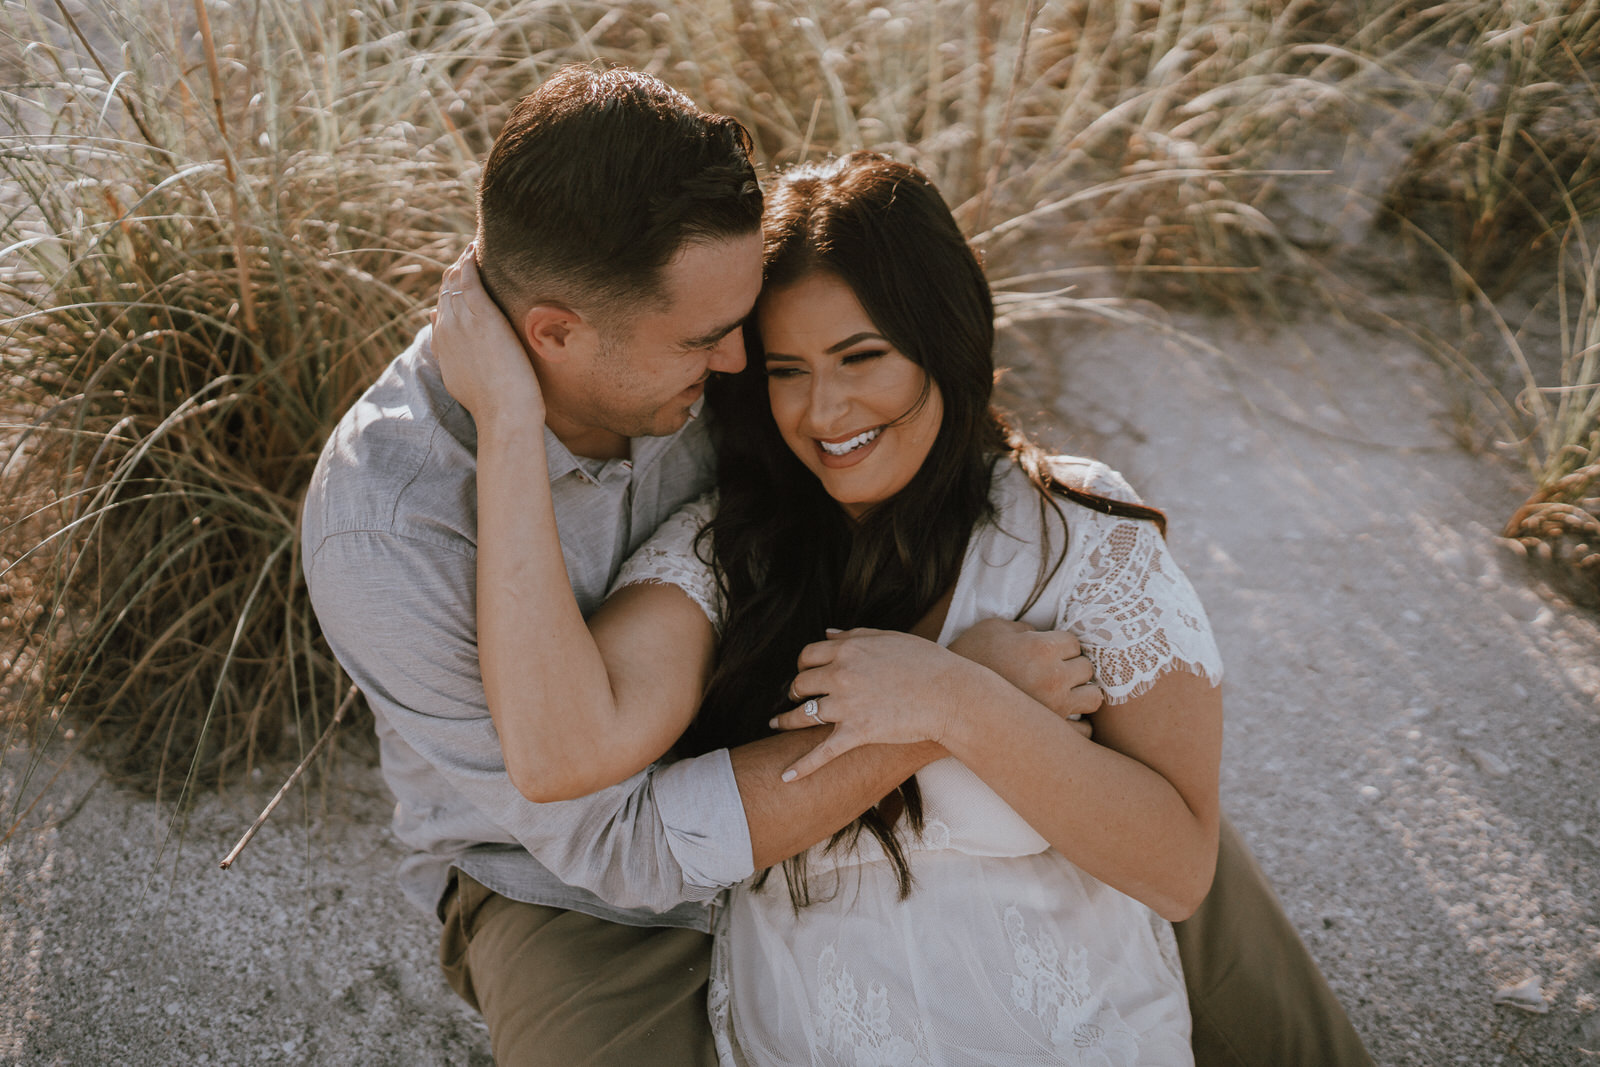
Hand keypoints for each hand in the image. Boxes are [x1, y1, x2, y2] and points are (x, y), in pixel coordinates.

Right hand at [431, 245, 544, 424]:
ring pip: (455, 282)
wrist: (504, 414)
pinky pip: (469, 280)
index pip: (442, 308)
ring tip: (473, 248)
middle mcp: (446, 330)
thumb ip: (450, 353)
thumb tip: (438, 327)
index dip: (450, 291)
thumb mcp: (462, 377)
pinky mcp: (481, 317)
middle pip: (445, 291)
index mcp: (443, 345)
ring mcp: (461, 322)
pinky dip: (469, 263)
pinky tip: (475, 250)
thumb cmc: (493, 403)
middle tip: (470, 255)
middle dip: (456, 272)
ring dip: (462, 262)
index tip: (461, 279)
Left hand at [769, 628, 989, 780]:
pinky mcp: (857, 733)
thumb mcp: (890, 638)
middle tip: (796, 697)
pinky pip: (822, 752)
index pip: (807, 655)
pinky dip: (802, 766)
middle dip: (795, 690)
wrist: (951, 695)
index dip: (802, 664)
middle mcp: (841, 675)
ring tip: (778, 724)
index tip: (805, 673)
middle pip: (801, 683)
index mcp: (848, 649)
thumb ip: (855, 634)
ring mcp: (847, 705)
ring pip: (803, 715)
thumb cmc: (926, 663)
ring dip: (787, 720)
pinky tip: (785, 777)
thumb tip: (827, 633)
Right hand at [948, 618, 1102, 727]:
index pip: (1075, 643)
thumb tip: (1039, 634)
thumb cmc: (967, 659)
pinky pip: (1083, 730)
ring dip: (1082, 694)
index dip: (1062, 647)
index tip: (1049, 653)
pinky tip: (1063, 719)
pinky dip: (1077, 725)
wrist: (947, 700)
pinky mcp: (1051, 731)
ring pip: (1094, 698)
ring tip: (1066, 695)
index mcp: (1041, 648)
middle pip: (1087, 668)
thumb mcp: (992, 629)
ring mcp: (1054, 707)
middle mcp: (1053, 677)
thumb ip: (1022, 628)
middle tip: (1055, 673)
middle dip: (1073, 668)